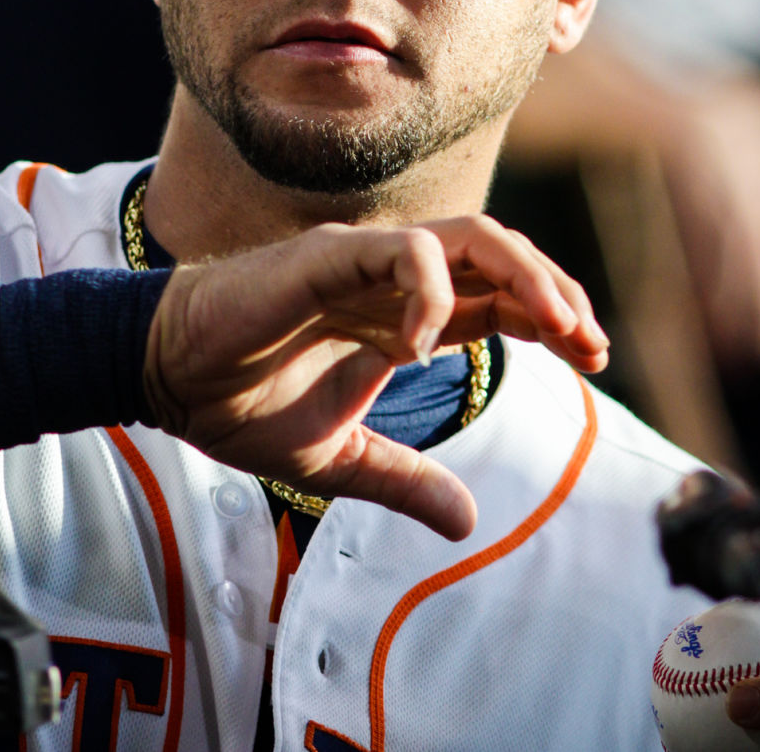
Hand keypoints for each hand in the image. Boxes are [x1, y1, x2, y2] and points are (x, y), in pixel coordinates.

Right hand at [143, 215, 606, 540]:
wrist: (167, 379)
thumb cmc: (241, 403)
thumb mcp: (339, 456)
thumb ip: (402, 479)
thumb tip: (468, 523)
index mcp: (400, 315)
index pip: (498, 297)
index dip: (552, 317)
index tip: (592, 356)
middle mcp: (391, 279)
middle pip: (499, 254)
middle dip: (557, 291)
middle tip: (592, 344)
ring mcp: (362, 260)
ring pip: (468, 235)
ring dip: (525, 274)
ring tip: (556, 327)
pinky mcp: (327, 256)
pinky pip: (403, 252)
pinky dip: (432, 292)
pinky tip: (424, 346)